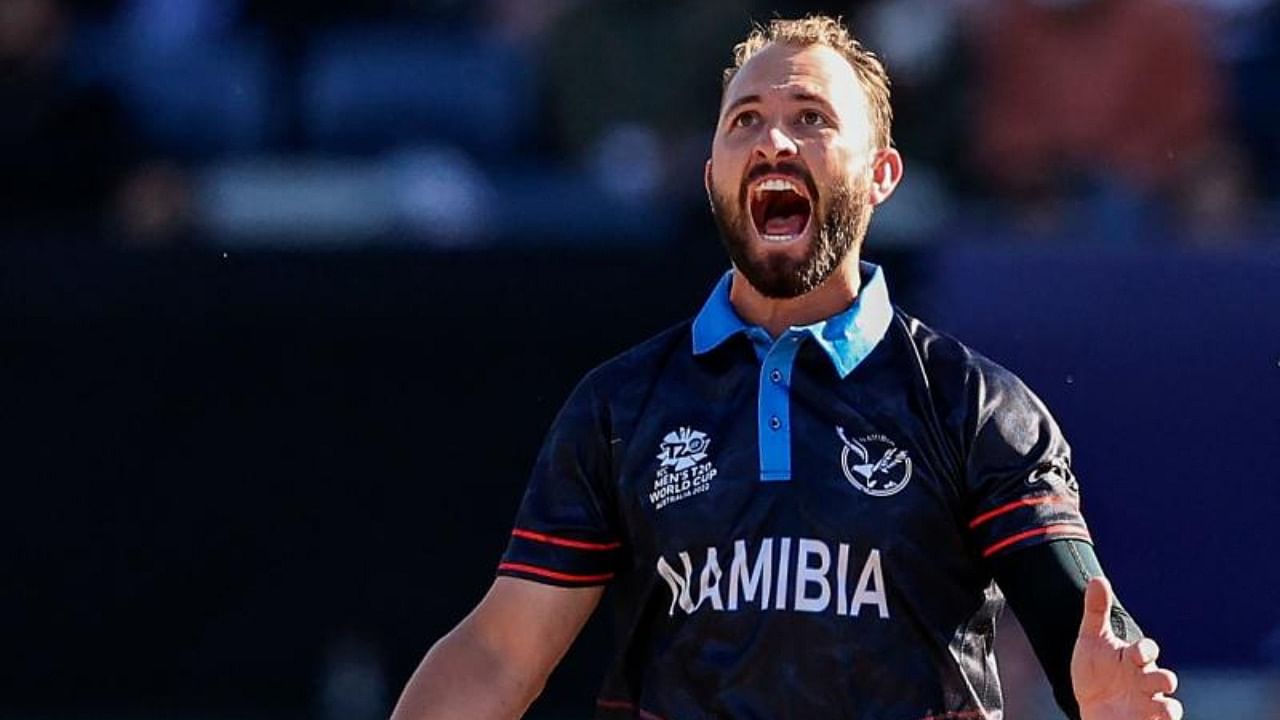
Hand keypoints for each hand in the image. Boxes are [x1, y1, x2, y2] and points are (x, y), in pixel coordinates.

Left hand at [1072, 577, 1180, 719]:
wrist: (1091, 704)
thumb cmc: (1094, 671)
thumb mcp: (1091, 640)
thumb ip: (1097, 611)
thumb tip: (1098, 579)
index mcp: (1134, 659)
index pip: (1147, 650)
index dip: (1144, 650)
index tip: (1134, 653)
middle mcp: (1146, 681)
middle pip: (1165, 679)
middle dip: (1163, 679)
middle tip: (1154, 679)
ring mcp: (1148, 704)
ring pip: (1171, 707)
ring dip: (1168, 707)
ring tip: (1160, 708)